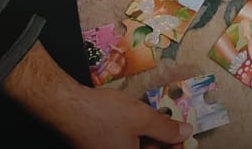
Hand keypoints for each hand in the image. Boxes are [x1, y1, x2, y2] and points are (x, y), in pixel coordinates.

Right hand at [57, 87, 191, 148]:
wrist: (67, 106)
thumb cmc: (103, 115)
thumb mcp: (142, 119)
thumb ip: (167, 129)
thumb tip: (185, 133)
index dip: (174, 147)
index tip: (182, 136)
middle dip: (160, 141)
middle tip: (172, 125)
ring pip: (133, 148)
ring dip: (147, 137)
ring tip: (153, 119)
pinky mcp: (95, 148)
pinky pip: (121, 144)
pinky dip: (132, 135)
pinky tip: (135, 119)